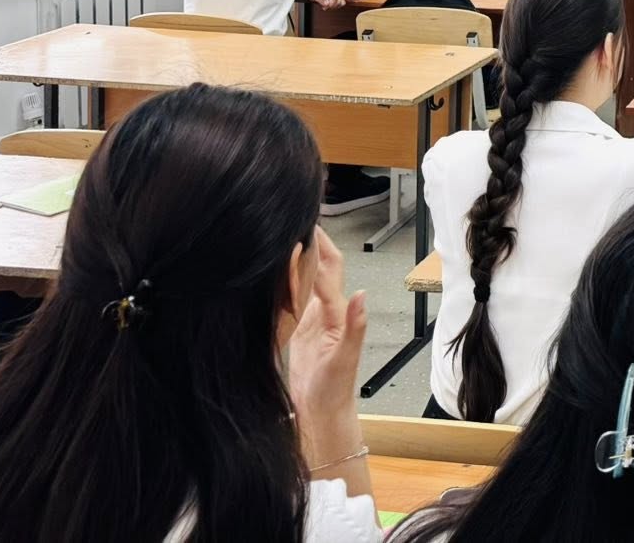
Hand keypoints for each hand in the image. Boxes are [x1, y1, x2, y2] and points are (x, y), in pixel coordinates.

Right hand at [286, 226, 368, 426]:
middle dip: (309, 244)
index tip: (311, 224)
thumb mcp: (345, 358)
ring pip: (302, 280)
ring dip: (295, 259)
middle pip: (316, 269)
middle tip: (294, 218)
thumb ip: (354, 326)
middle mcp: (324, 311)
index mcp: (336, 313)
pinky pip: (289, 299)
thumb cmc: (335, 389)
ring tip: (282, 235)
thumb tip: (361, 293)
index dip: (320, 247)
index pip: (328, 271)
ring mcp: (309, 319)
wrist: (322, 413)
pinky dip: (282, 282)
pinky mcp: (295, 330)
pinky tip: (272, 270)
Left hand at [302, 0, 346, 9]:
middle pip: (339, 1)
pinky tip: (333, 6)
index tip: (323, 8)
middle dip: (332, 7)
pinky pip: (343, 1)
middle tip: (324, 8)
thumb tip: (327, 4)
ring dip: (335, 7)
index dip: (330, 5)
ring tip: (328, 6)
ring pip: (342, 2)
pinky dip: (338, 5)